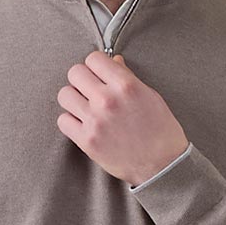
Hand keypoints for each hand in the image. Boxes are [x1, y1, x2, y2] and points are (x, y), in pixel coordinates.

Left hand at [56, 50, 189, 186]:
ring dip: (73, 99)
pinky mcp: (87, 141)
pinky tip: (82, 124)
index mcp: (125, 85)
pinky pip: (63, 121)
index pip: (93, 58)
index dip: (96, 65)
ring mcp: (95, 121)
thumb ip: (127, 77)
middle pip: (75, 73)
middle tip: (90, 90)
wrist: (162, 166)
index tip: (99, 74)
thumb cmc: (160, 131)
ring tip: (84, 107)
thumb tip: (113, 62)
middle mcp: (107, 100)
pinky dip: (70, 121)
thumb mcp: (150, 95)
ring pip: (65, 95)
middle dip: (82, 79)